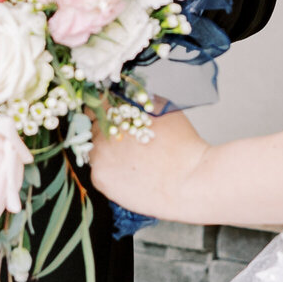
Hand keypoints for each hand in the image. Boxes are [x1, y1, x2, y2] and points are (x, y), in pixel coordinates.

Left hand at [89, 106, 207, 220]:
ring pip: (94, 150)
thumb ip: (138, 102)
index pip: (95, 104)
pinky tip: (129, 173)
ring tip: (130, 159)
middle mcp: (102, 132)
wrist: (188, 182)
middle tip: (126, 141)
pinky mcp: (100, 179)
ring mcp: (99, 157)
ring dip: (106, 152)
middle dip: (106, 131)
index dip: (103, 110)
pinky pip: (98, 170)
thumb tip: (127, 99)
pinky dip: (110, 171)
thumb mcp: (162, 109)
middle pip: (94, 127)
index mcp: (116, 112)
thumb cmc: (182, 146)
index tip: (109, 115)